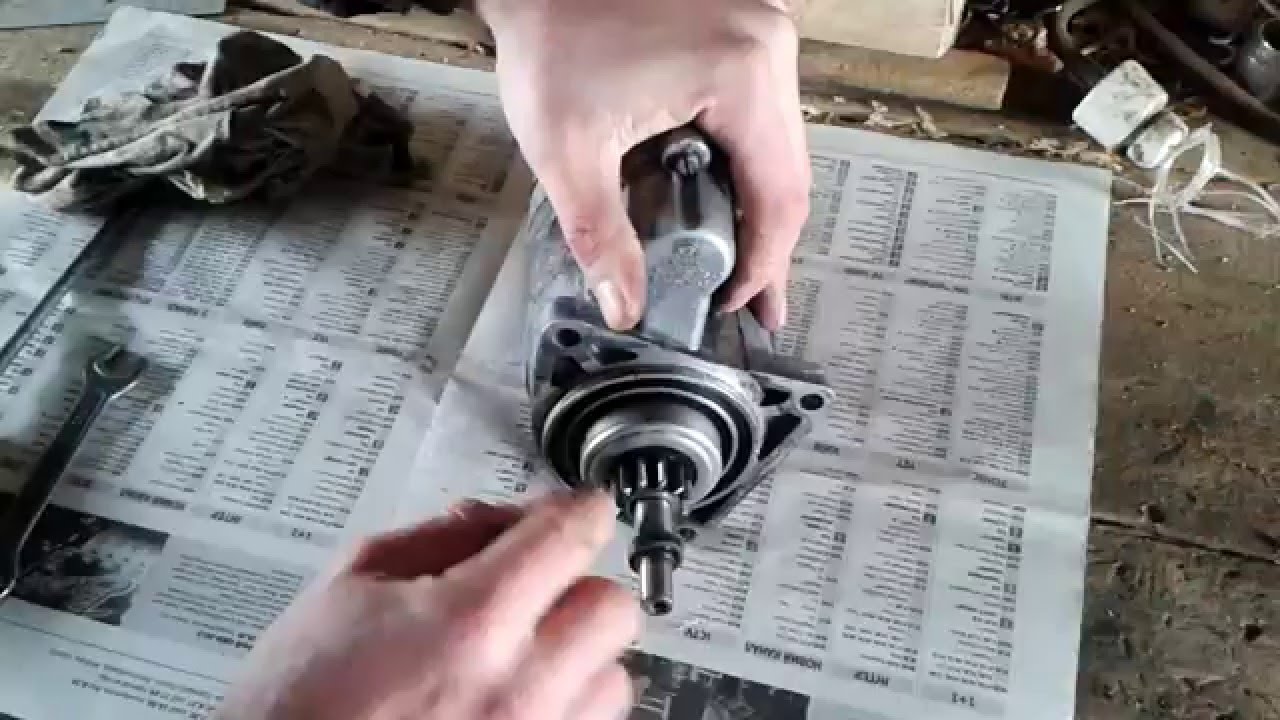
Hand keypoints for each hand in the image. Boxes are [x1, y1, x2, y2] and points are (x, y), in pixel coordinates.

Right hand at [212, 492, 639, 719]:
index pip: (568, 537)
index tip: (581, 509)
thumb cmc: (299, 705)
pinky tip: (514, 701)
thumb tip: (498, 518)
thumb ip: (437, 539)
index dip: (580, 509)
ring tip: (520, 658)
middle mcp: (518, 687)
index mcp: (469, 622)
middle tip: (536, 589)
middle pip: (611, 608)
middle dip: (578, 586)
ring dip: (578, 655)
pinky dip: (566, 706)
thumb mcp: (349, 587)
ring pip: (612, 676)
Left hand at [477, 0, 810, 330]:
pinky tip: (727, 200)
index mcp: (744, 75)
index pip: (779, 195)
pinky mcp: (744, 31)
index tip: (737, 304)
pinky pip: (762, 115)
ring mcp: (763, 33)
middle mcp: (771, 48)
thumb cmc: (550, 38)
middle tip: (751, 301)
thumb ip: (600, 236)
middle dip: (767, 244)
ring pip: (781, 146)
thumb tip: (625, 308)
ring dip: (758, 206)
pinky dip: (746, 164)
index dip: (763, 262)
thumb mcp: (566, 148)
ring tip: (739, 262)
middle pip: (790, 172)